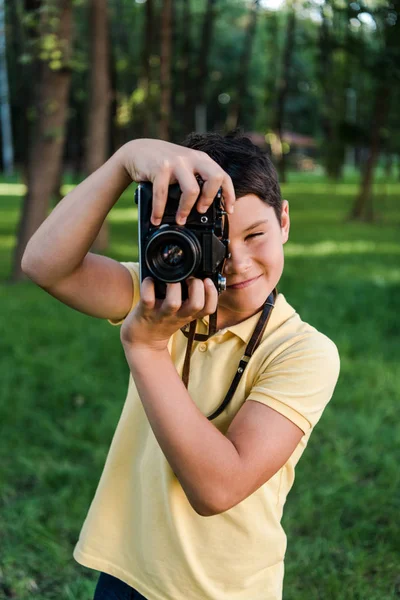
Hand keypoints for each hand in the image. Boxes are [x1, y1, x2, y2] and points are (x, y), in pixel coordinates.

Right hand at [120, 138, 234, 225]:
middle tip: (201, 211)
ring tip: (180, 220)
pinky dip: (159, 210)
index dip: (229, 194)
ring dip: (186, 209)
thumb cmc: (163, 163)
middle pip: (214, 178)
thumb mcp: (185, 166)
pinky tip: (156, 218)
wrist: (138, 150)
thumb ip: (196, 178)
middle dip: (209, 198)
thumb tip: (206, 206)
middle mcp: (192, 159)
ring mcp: (176, 162)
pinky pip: (163, 194)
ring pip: (192, 190)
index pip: (223, 176)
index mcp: (201, 159)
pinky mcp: (160, 167)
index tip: (229, 210)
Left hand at [120, 277, 217, 351]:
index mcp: (189, 314)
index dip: (212, 294)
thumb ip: (191, 299)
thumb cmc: (164, 321)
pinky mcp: (145, 312)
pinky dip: (148, 286)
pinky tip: (150, 279)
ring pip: (173, 303)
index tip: (207, 280)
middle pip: (196, 304)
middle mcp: (178, 315)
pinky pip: (147, 299)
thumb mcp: (182, 314)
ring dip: (174, 286)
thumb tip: (199, 276)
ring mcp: (162, 314)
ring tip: (172, 279)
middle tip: (190, 278)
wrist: (144, 340)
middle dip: (196, 287)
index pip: (209, 308)